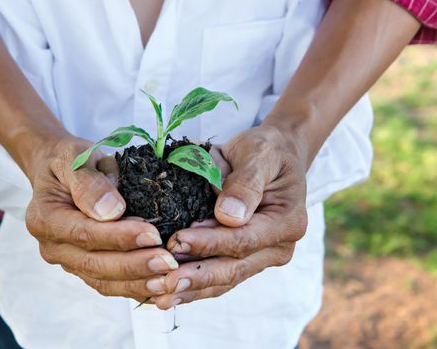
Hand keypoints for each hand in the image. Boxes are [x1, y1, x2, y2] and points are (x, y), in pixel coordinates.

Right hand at [25, 136, 178, 301]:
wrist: (59, 170)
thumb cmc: (69, 160)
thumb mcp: (75, 156)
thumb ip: (89, 181)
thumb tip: (111, 210)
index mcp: (45, 219)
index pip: (84, 234)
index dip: (119, 237)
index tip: (152, 234)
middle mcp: (53, 247)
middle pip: (94, 264)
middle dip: (134, 265)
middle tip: (169, 262)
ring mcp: (68, 261)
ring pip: (103, 281)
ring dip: (138, 283)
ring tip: (169, 280)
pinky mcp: (85, 268)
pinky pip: (109, 284)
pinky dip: (135, 289)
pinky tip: (161, 289)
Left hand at [153, 125, 307, 308]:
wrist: (276, 156)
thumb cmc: (266, 150)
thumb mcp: (259, 154)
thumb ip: (246, 183)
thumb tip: (228, 216)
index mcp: (287, 221)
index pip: (243, 239)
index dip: (210, 243)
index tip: (177, 241)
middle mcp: (278, 246)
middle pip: (234, 268)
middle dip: (197, 276)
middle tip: (165, 283)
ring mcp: (263, 256)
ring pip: (226, 279)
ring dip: (193, 289)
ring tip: (161, 297)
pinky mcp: (247, 259)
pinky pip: (221, 277)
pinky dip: (196, 286)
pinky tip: (171, 293)